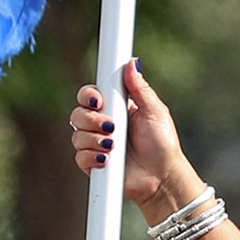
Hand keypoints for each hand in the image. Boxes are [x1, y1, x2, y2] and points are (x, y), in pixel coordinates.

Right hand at [71, 59, 204, 216]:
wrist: (163, 176)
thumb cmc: (163, 144)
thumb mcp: (155, 111)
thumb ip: (140, 88)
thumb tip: (131, 63)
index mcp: (115, 108)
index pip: (90, 94)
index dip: (89, 95)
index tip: (98, 100)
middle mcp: (102, 124)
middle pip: (78, 113)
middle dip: (91, 119)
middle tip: (111, 126)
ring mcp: (96, 144)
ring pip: (77, 134)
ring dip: (94, 139)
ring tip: (114, 145)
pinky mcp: (93, 164)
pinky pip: (79, 156)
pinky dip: (92, 157)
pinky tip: (107, 159)